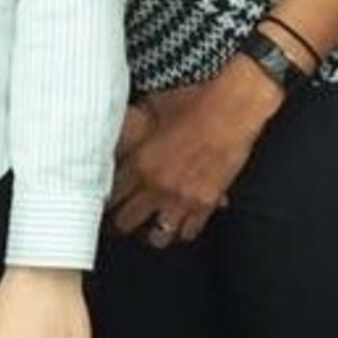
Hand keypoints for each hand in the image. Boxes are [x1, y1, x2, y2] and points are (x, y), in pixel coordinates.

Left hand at [108, 63, 277, 245]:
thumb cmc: (195, 100)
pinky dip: (182, 231)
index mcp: (139, 161)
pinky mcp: (206, 204)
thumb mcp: (154, 105)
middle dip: (119, 222)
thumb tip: (120, 121)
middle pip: (124, 223)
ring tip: (149, 226)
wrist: (233, 107)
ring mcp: (182, 199)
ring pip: (156, 237)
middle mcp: (156, 186)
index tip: (104, 200)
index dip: (103, 199)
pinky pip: (188, 233)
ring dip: (150, 232)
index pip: (108, 194)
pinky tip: (179, 223)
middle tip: (119, 220)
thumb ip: (134, 123)